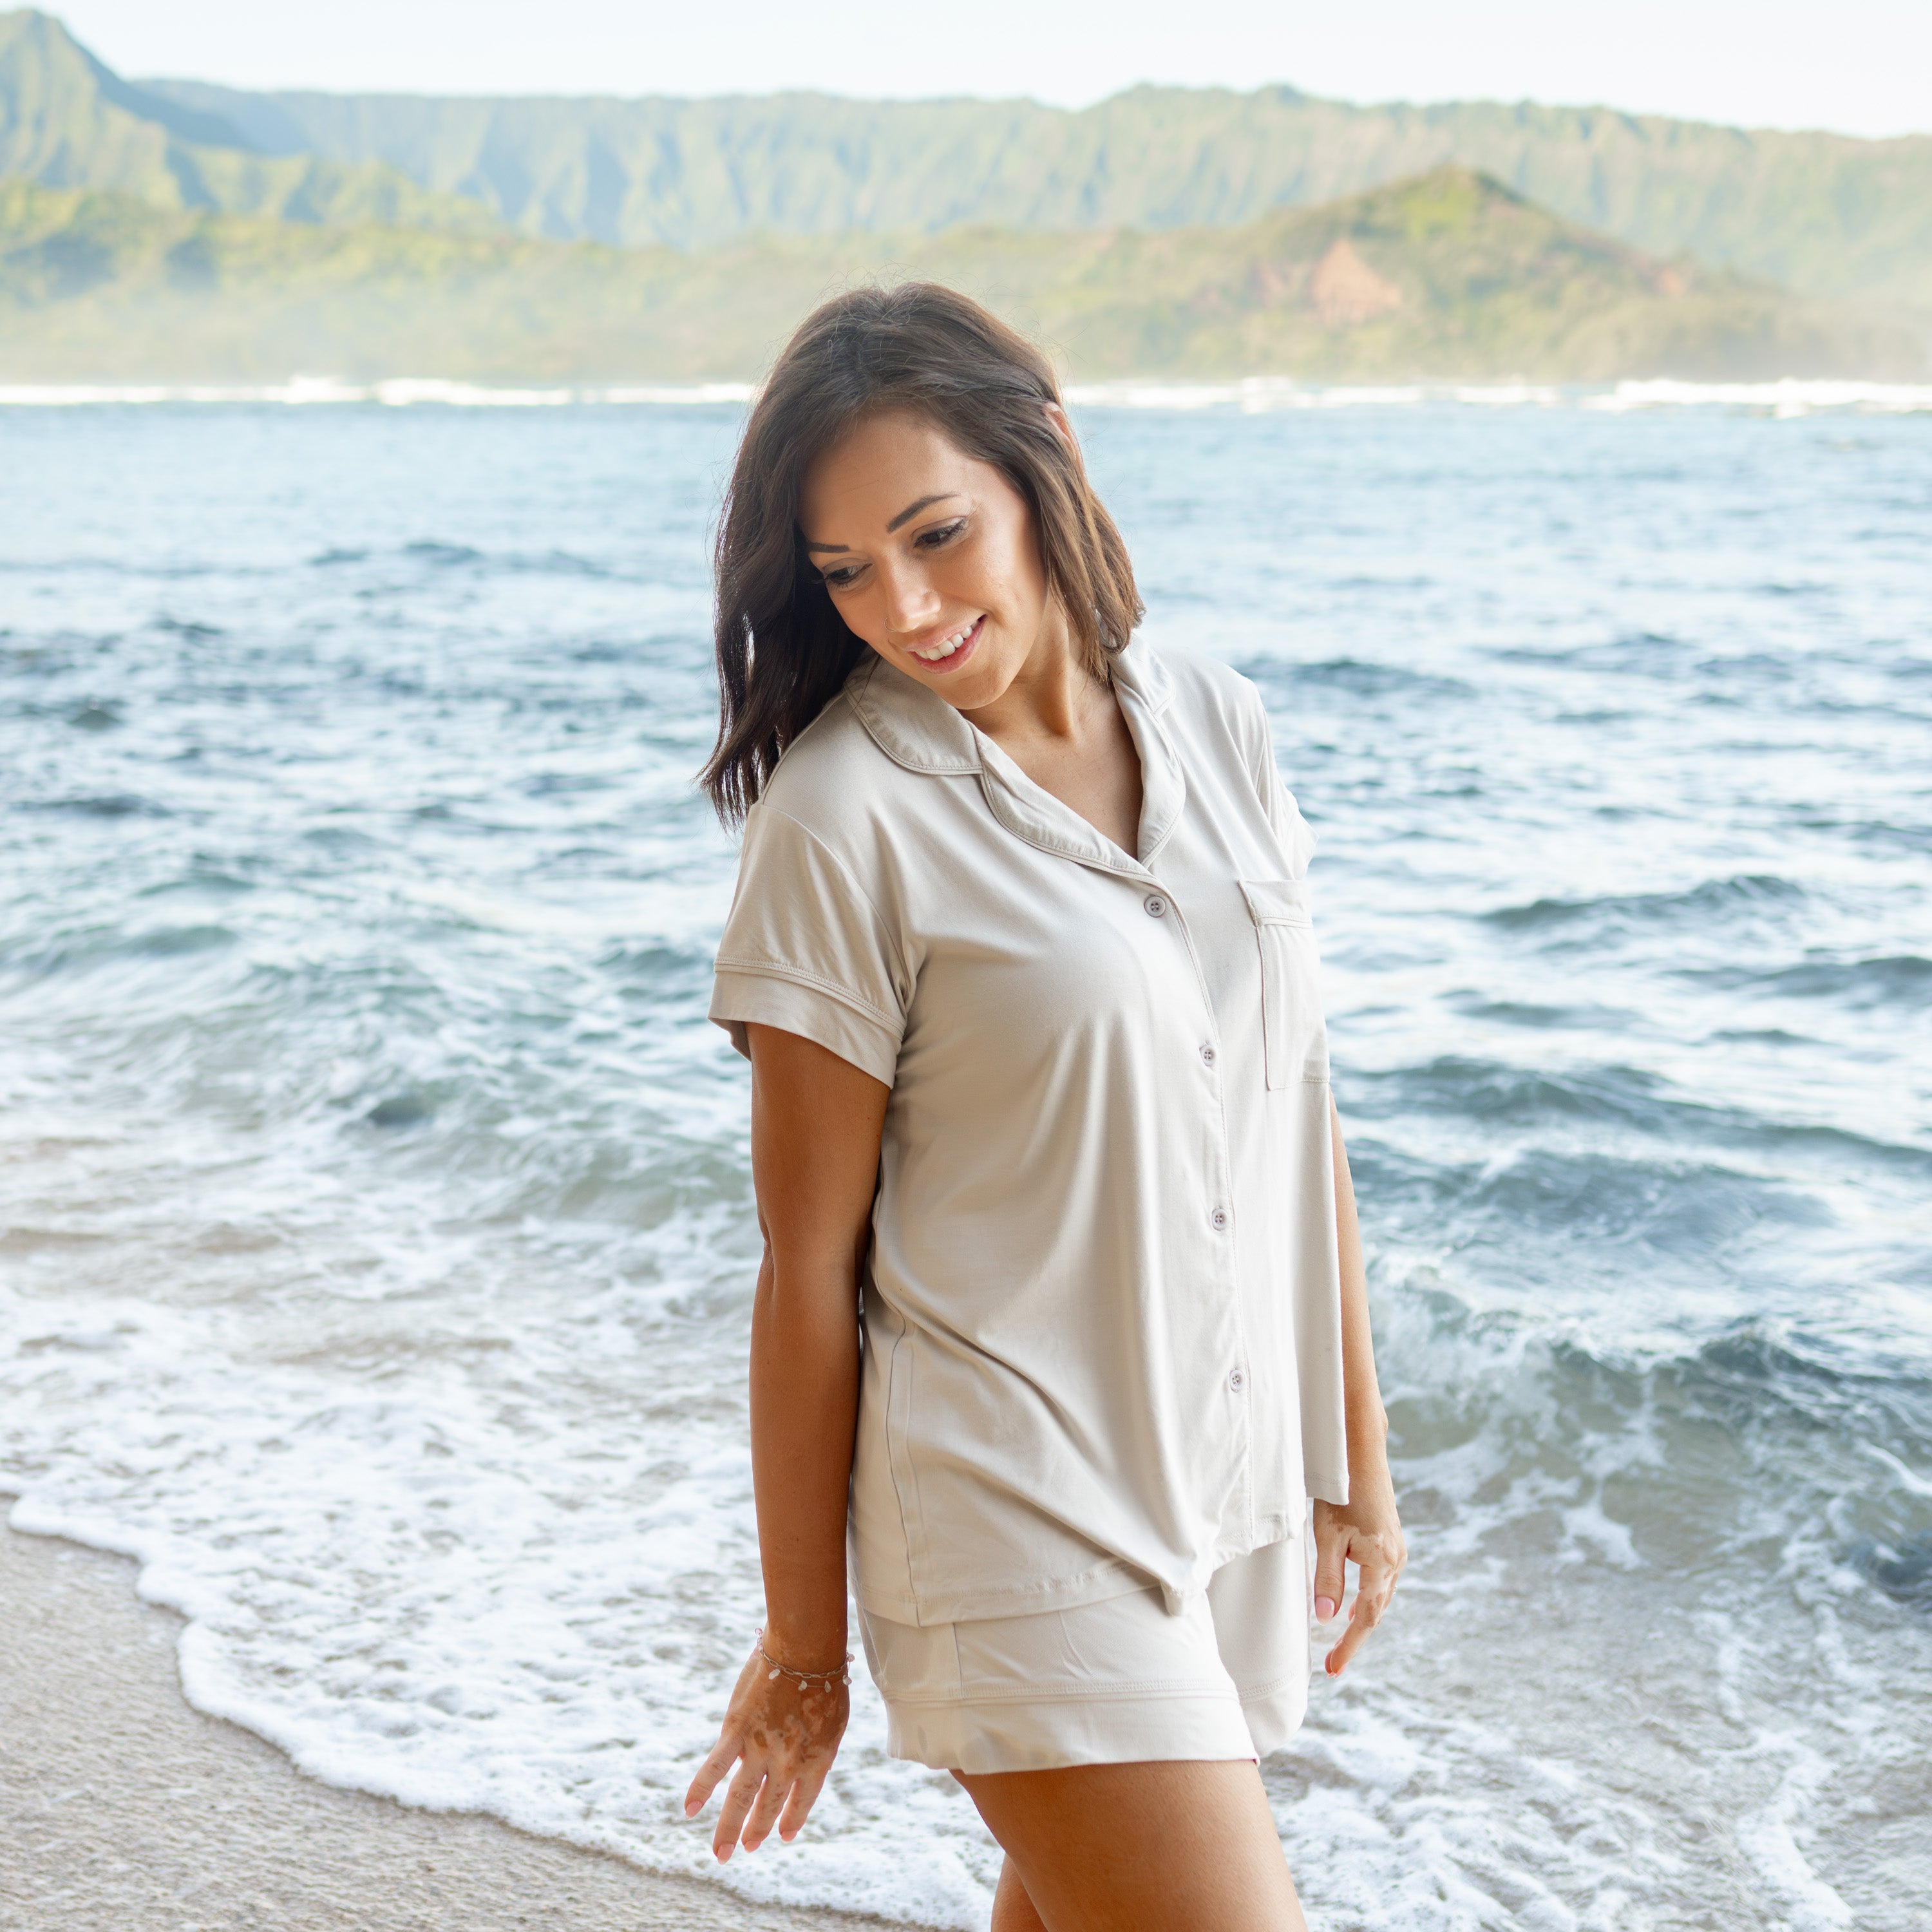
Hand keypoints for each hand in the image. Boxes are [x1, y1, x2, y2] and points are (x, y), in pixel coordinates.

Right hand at [683, 1639, 849, 1860]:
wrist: (806, 1650)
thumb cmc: (825, 1677)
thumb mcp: (834, 1720)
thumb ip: (818, 1745)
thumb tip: (805, 1760)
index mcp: (818, 1760)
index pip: (803, 1800)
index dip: (792, 1818)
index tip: (783, 1835)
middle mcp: (788, 1764)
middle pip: (769, 1805)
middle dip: (757, 1831)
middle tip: (748, 1848)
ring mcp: (760, 1750)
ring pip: (740, 1798)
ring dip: (729, 1828)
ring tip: (721, 1854)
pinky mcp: (736, 1732)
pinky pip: (714, 1768)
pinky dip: (699, 1790)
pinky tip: (689, 1810)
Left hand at [1312, 1463, 1404, 1677]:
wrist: (1360, 1456)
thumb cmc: (1341, 1494)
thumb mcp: (1327, 1537)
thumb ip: (1327, 1579)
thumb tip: (1326, 1619)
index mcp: (1382, 1564)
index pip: (1366, 1618)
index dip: (1349, 1646)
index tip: (1333, 1670)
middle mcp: (1396, 1561)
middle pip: (1376, 1611)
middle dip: (1355, 1638)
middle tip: (1333, 1665)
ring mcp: (1397, 1551)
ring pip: (1381, 1597)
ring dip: (1363, 1620)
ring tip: (1342, 1644)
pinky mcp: (1392, 1543)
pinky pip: (1382, 1582)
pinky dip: (1369, 1599)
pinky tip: (1354, 1607)